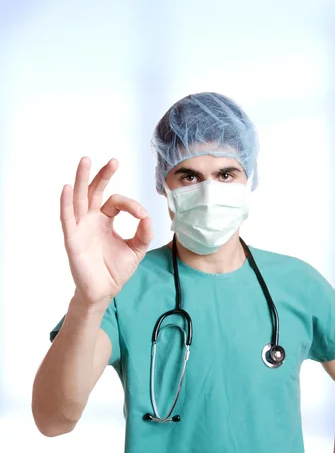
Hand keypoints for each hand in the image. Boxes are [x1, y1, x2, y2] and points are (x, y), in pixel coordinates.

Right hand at [60, 156, 153, 306]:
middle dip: (102, 175)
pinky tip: (66, 188)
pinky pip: (68, 219)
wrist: (103, 292)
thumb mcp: (136, 250)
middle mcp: (91, 219)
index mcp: (105, 219)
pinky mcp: (72, 239)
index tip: (142, 215)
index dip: (130, 205)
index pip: (115, 202)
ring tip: (85, 160)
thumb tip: (149, 219)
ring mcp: (80, 227)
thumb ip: (143, 234)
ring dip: (81, 179)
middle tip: (113, 161)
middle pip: (93, 191)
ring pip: (79, 198)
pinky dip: (66, 204)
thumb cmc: (115, 270)